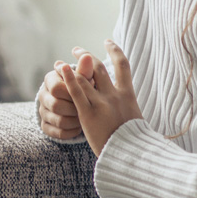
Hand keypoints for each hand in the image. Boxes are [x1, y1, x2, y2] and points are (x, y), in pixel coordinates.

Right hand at [38, 47, 96, 140]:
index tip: (86, 94)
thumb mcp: (84, 78)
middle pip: (55, 105)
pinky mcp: (46, 126)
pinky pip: (57, 132)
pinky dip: (70, 131)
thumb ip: (84, 70)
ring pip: (57, 120)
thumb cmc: (81, 87)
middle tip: (87, 109)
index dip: (72, 93)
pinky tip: (80, 128)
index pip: (57, 88)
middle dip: (74, 108)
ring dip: (74, 120)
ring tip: (86, 119)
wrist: (75, 103)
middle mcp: (43, 95)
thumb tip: (86, 56)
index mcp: (50, 80)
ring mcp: (43, 111)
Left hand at [57, 39, 142, 156]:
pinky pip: (77, 92)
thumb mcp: (136, 118)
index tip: (107, 42)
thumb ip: (128, 107)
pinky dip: (68, 78)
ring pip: (85, 77)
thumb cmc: (136, 141)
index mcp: (128, 94)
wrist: (134, 154)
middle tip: (76, 50)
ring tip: (60, 63)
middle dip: (86, 56)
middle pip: (99, 67)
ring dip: (71, 67)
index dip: (115, 51)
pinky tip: (61, 69)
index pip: (123, 65)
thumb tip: (129, 106)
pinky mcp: (88, 114)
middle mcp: (114, 95)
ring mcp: (101, 103)